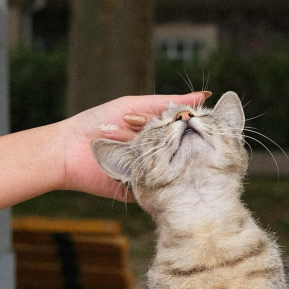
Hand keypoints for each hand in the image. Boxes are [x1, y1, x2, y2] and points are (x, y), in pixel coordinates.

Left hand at [59, 91, 209, 198]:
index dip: (203, 130)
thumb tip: (205, 95)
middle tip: (212, 145)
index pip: (190, 133)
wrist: (69, 150)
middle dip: (197, 150)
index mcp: (158, 134)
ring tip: (197, 161)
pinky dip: (167, 184)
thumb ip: (168, 103)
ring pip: (177, 173)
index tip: (220, 126)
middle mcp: (158, 155)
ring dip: (184, 168)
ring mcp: (151, 175)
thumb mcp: (136, 105)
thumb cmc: (99, 123)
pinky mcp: (142, 192)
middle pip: (187, 154)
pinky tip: (178, 177)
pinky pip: (161, 191)